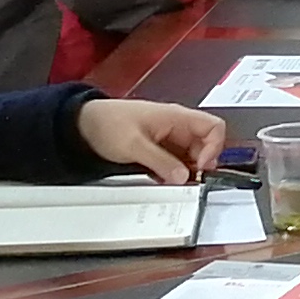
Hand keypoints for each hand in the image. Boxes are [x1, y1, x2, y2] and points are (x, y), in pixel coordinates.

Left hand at [78, 96, 226, 183]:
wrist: (85, 124)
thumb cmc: (108, 123)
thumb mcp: (134, 145)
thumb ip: (161, 161)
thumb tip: (183, 177)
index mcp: (176, 117)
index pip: (214, 128)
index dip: (213, 149)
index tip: (201, 167)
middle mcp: (177, 126)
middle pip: (205, 146)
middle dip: (199, 165)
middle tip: (187, 181)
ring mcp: (169, 138)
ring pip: (191, 157)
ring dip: (186, 171)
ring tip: (171, 181)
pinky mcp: (160, 149)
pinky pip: (177, 162)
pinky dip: (174, 173)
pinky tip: (162, 179)